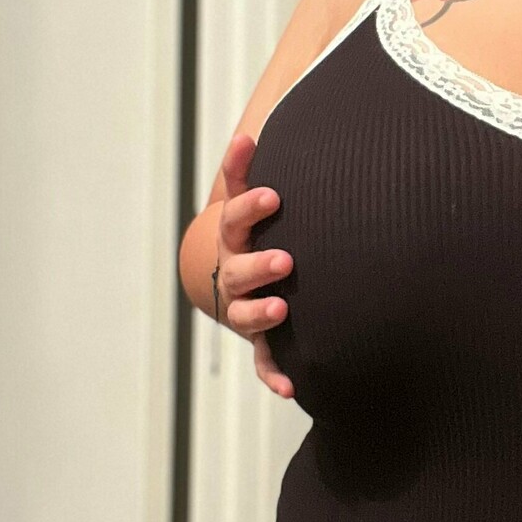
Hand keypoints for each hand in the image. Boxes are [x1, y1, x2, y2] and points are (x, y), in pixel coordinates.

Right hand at [214, 131, 295, 398]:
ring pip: (247, 317)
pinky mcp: (260, 340)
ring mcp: (244, 309)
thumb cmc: (247, 231)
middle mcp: (233, 277)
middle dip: (259, 266)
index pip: (235, 221)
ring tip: (282, 310)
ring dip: (261, 315)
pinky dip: (275, 376)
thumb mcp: (241, 200)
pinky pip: (264, 362)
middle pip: (239, 273)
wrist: (229, 277)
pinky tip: (292, 388)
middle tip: (285, 260)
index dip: (250, 207)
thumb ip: (242, 170)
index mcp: (232, 240)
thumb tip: (246, 132)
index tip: (275, 195)